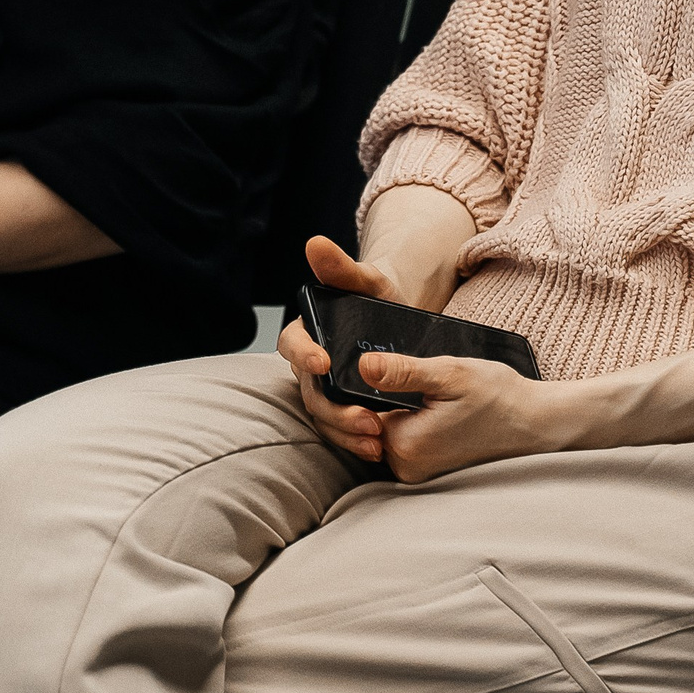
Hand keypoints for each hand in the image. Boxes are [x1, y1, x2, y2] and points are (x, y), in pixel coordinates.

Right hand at [275, 234, 416, 465]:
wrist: (400, 322)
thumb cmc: (378, 298)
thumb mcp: (367, 280)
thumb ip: (341, 267)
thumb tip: (315, 243)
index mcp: (307, 333)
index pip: (293, 345)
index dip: (303, 355)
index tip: (323, 363)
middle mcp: (311, 366)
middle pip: (311, 392)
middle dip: (335, 410)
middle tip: (366, 419)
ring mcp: (326, 390)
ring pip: (325, 417)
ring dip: (347, 432)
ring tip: (376, 441)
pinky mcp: (344, 409)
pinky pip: (342, 431)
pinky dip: (356, 441)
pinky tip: (380, 449)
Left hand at [357, 348, 559, 483]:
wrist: (535, 424)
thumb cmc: (499, 397)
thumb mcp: (451, 374)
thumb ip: (403, 372)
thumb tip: (363, 366)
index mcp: (405, 444)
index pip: (358, 411)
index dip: (368, 386)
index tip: (394, 372)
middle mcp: (406, 468)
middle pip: (368, 425)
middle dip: (382, 399)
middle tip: (420, 384)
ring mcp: (418, 475)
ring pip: (386, 433)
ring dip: (397, 411)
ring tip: (432, 398)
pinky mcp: (428, 473)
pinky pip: (404, 443)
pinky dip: (411, 424)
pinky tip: (434, 412)